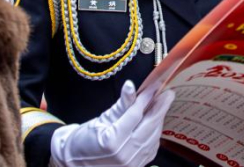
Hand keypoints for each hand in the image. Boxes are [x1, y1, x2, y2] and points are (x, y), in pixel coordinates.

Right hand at [50, 81, 176, 166]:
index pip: (135, 115)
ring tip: (163, 104)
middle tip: (168, 93)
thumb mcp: (102, 119)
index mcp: (112, 141)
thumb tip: (131, 86)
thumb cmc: (86, 139)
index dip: (146, 98)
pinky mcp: (136, 166)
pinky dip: (155, 132)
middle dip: (160, 107)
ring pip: (153, 136)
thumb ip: (121, 104)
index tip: (154, 86)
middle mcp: (124, 155)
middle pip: (149, 126)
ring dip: (159, 119)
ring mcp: (132, 163)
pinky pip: (152, 147)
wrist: (76, 161)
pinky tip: (156, 121)